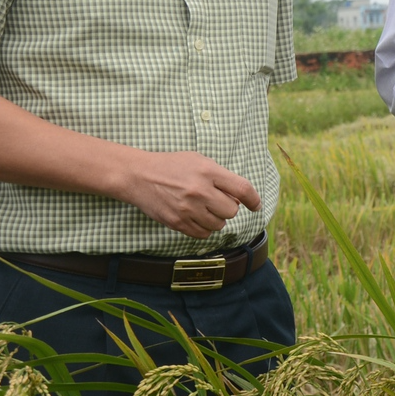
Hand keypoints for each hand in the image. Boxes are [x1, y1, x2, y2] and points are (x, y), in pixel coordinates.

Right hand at [114, 152, 260, 238]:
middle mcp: (200, 191)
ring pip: (219, 225)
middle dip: (228, 208)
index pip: (242, 189)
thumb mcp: (199, 161)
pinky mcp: (177, 222)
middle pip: (232, 211)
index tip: (256, 205)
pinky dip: (204, 228)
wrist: (138, 176)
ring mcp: (187, 209)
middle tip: (217, 201)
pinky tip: (196, 217)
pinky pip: (203, 234)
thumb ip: (221, 177)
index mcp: (208, 171)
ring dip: (216, 219)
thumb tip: (240, 198)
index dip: (254, 199)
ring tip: (204, 208)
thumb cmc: (172, 166)